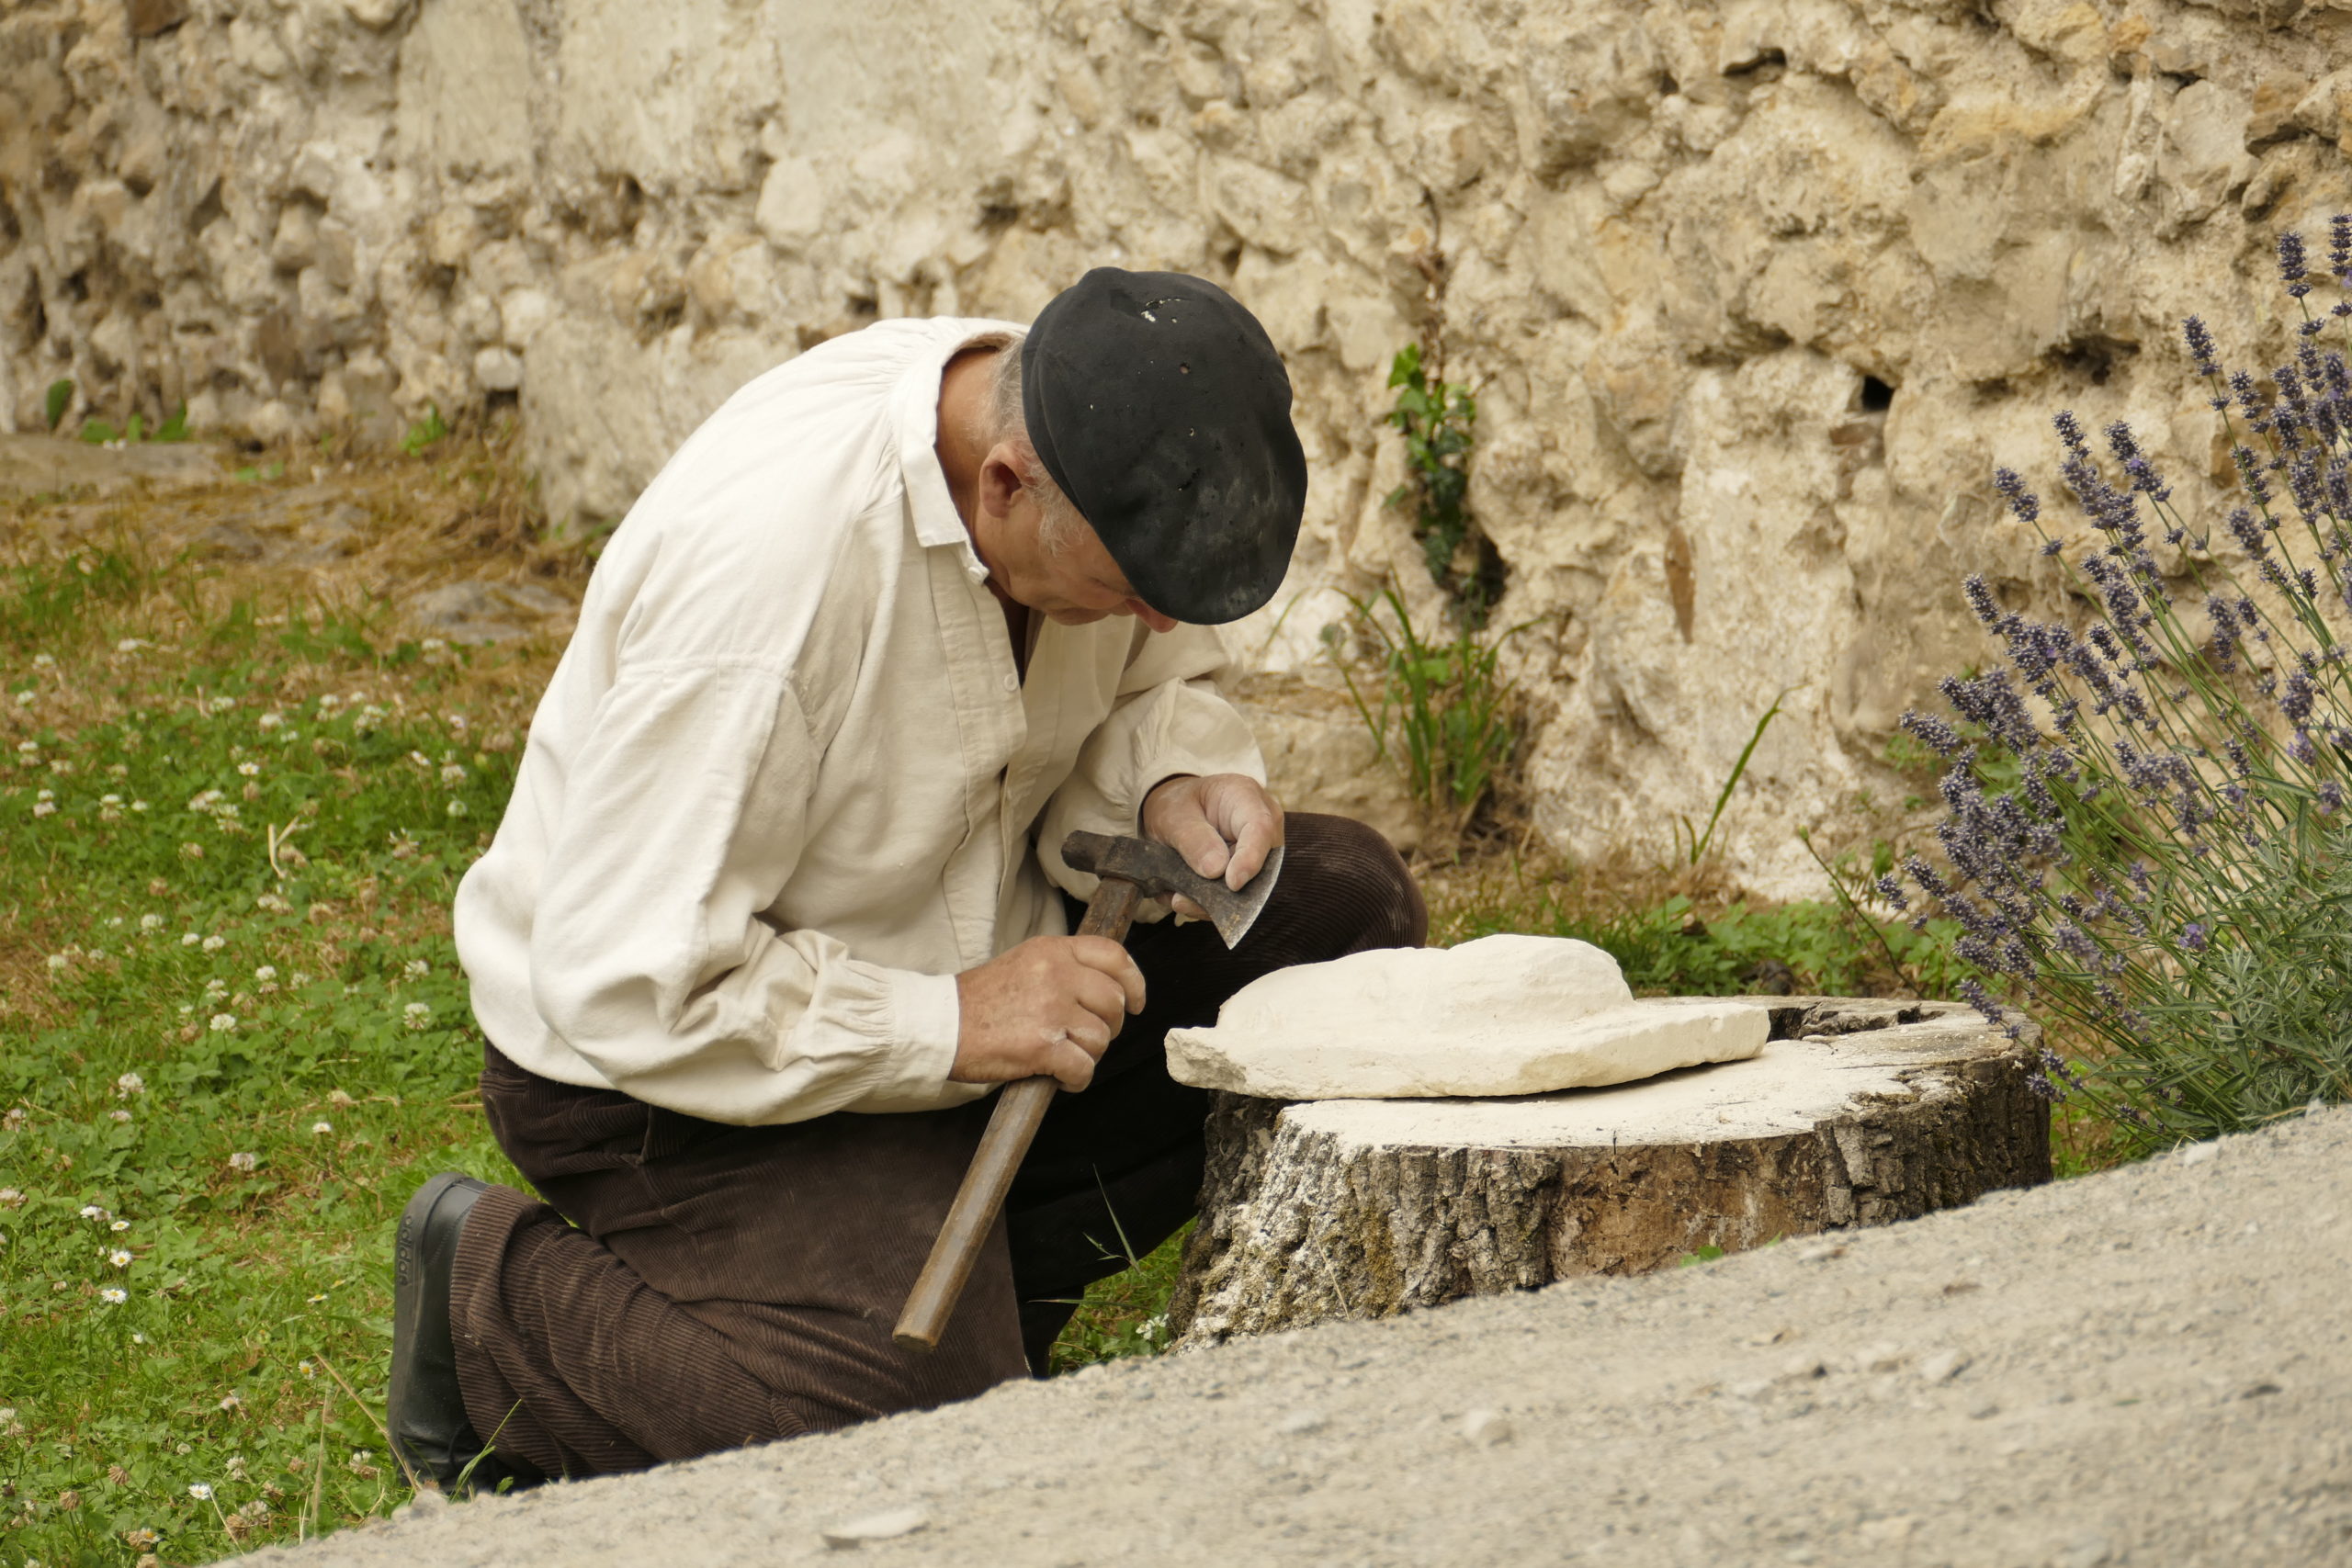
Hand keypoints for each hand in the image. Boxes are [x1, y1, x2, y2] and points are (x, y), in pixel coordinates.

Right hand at [951, 936, 1145, 1090]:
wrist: (940, 1026)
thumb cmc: (978, 1002)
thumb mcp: (1023, 964)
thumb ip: (1062, 969)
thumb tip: (1103, 991)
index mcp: (1052, 951)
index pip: (1113, 955)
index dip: (1134, 981)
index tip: (1136, 1002)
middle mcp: (1057, 974)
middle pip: (1114, 1002)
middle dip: (1109, 1027)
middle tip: (1086, 1037)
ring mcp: (1050, 1009)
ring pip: (1101, 1038)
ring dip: (1088, 1054)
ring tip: (1063, 1057)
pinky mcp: (1042, 1046)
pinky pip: (1083, 1068)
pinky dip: (1076, 1079)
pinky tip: (1060, 1078)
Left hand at [1141, 773, 1284, 919]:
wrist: (1176, 811)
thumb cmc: (1177, 804)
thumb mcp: (1173, 814)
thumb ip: (1192, 839)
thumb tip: (1216, 871)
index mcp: (1246, 797)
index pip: (1260, 829)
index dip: (1250, 859)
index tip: (1232, 883)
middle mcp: (1262, 826)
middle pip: (1262, 865)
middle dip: (1227, 890)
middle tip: (1184, 900)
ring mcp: (1259, 853)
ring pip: (1250, 888)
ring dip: (1214, 902)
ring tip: (1178, 900)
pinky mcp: (1248, 875)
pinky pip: (1236, 898)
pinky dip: (1209, 904)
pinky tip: (1182, 899)